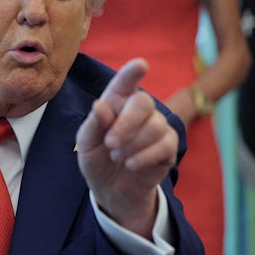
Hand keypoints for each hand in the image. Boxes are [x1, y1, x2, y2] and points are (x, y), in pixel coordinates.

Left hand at [75, 58, 177, 238]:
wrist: (110, 189)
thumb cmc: (96, 158)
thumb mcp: (86, 143)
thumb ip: (93, 124)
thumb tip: (100, 105)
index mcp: (116, 103)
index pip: (125, 83)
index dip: (131, 73)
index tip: (140, 65)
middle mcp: (139, 110)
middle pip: (143, 102)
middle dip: (126, 123)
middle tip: (110, 143)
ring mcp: (157, 127)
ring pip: (155, 126)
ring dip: (133, 144)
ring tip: (117, 156)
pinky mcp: (169, 147)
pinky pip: (165, 145)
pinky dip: (144, 156)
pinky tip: (131, 165)